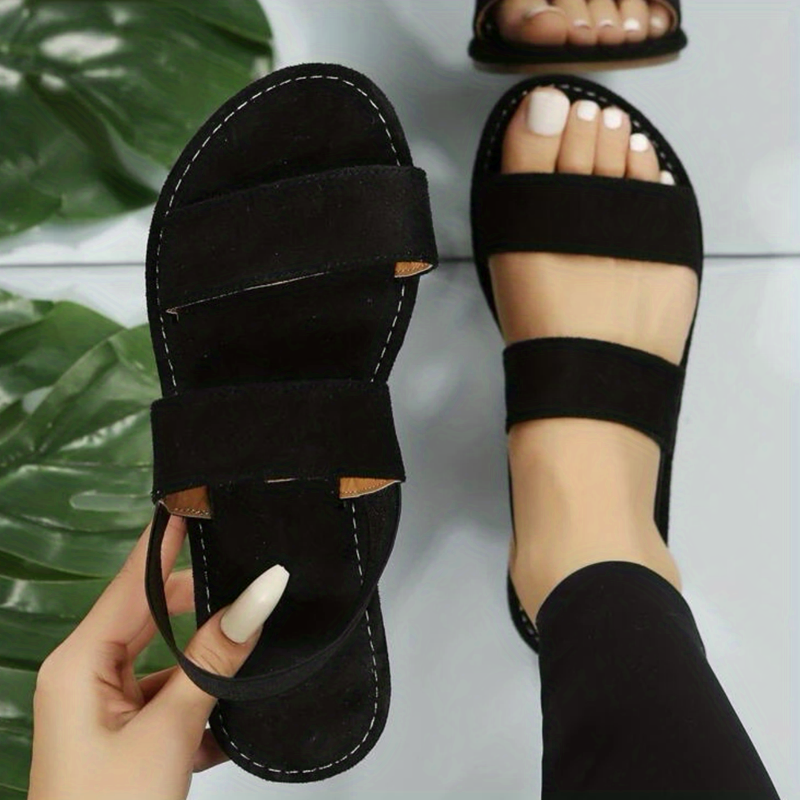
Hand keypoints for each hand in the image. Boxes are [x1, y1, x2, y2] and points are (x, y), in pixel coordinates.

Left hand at [27, 515, 287, 799]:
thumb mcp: (168, 731)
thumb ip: (215, 658)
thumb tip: (264, 589)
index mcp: (79, 662)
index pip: (132, 580)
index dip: (166, 537)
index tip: (201, 495)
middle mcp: (88, 674)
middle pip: (155, 614)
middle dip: (205, 600)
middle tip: (258, 571)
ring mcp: (108, 705)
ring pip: (171, 656)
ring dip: (211, 656)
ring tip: (261, 631)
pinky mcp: (128, 732)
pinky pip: (173, 692)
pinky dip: (205, 696)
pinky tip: (240, 698)